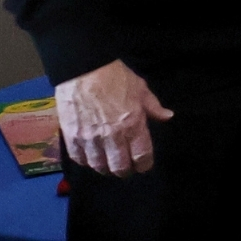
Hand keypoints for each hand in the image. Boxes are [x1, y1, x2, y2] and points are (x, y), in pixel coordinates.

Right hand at [54, 60, 172, 177]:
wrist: (84, 70)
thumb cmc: (116, 78)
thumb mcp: (141, 89)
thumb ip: (154, 107)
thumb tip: (168, 117)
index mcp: (132, 125)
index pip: (142, 155)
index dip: (145, 164)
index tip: (144, 165)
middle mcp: (112, 136)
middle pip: (120, 167)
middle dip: (125, 170)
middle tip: (126, 168)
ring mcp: (90, 139)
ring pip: (99, 166)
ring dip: (106, 168)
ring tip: (109, 164)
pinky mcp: (72, 138)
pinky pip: (80, 159)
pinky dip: (86, 161)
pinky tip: (91, 157)